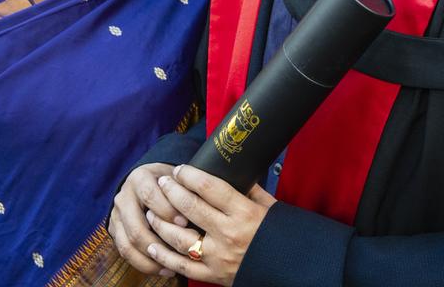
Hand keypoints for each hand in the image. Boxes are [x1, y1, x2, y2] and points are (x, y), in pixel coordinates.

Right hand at [108, 162, 187, 274]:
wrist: (147, 181)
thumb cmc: (169, 182)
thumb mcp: (177, 178)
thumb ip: (185, 191)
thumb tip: (199, 211)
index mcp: (140, 178)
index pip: (150, 195)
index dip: (167, 210)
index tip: (185, 222)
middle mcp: (124, 196)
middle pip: (135, 226)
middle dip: (158, 242)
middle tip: (178, 251)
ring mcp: (116, 215)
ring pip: (127, 244)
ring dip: (150, 259)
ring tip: (171, 268)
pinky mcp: (114, 230)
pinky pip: (125, 252)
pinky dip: (144, 264)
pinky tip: (162, 268)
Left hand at [144, 164, 275, 286]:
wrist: (292, 270)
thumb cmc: (281, 235)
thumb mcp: (270, 207)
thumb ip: (250, 190)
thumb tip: (234, 172)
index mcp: (243, 212)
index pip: (209, 188)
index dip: (190, 175)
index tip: (178, 169)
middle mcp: (228, 233)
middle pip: (190, 207)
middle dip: (171, 191)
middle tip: (161, 181)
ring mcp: (218, 256)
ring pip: (180, 237)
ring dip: (161, 222)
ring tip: (151, 211)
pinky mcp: (213, 275)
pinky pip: (182, 266)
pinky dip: (164, 256)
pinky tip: (152, 245)